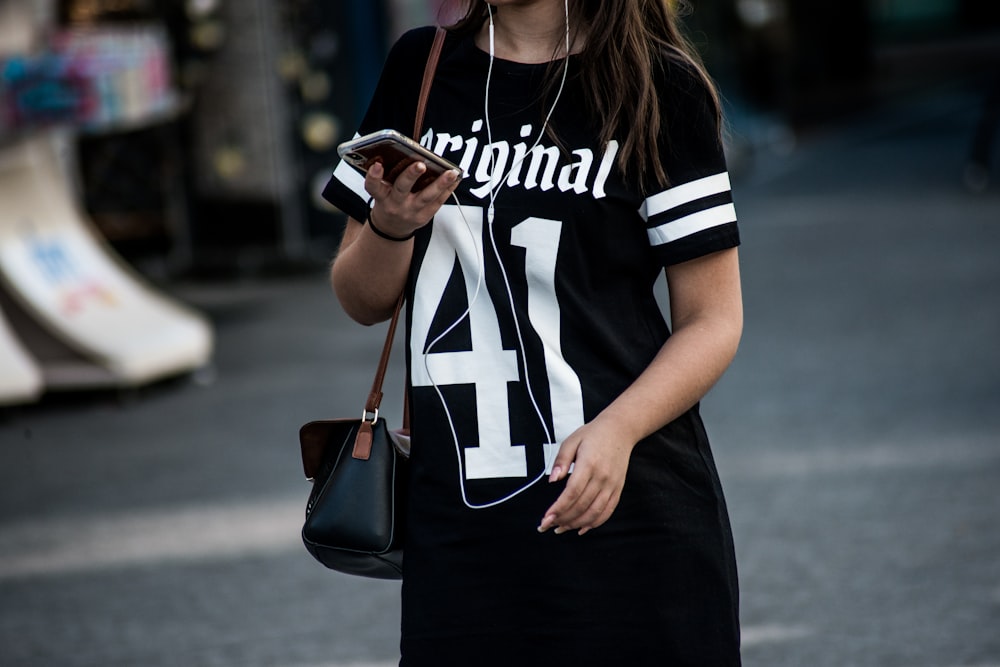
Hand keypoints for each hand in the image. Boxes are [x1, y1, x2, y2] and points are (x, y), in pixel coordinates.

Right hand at [365, 161, 459, 238]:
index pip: (373, 187)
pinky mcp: (424, 217)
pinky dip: (448, 189)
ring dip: (440, 183)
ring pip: (426, 197)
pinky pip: (438, 202)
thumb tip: (409, 153)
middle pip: (402, 189)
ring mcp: (410, 212)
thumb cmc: (388, 202)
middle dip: (411, 175)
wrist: (392, 228)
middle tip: (420, 164)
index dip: (374, 176)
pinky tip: (455, 179)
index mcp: (381, 196)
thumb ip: (389, 176)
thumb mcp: (382, 191)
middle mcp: (394, 204)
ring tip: (451, 172)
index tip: (377, 164)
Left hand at [537, 417, 637, 535]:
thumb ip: (561, 461)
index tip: (546, 518)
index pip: (572, 492)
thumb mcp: (572, 441)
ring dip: (576, 524)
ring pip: (594, 512)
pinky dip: (594, 523)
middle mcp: (602, 477)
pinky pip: (607, 511)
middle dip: (562, 519)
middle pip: (581, 505)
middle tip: (547, 526)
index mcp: (589, 464)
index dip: (558, 508)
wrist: (620, 430)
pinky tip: (580, 528)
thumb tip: (552, 480)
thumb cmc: (593, 434)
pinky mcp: (618, 489)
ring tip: (561, 529)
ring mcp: (612, 485)